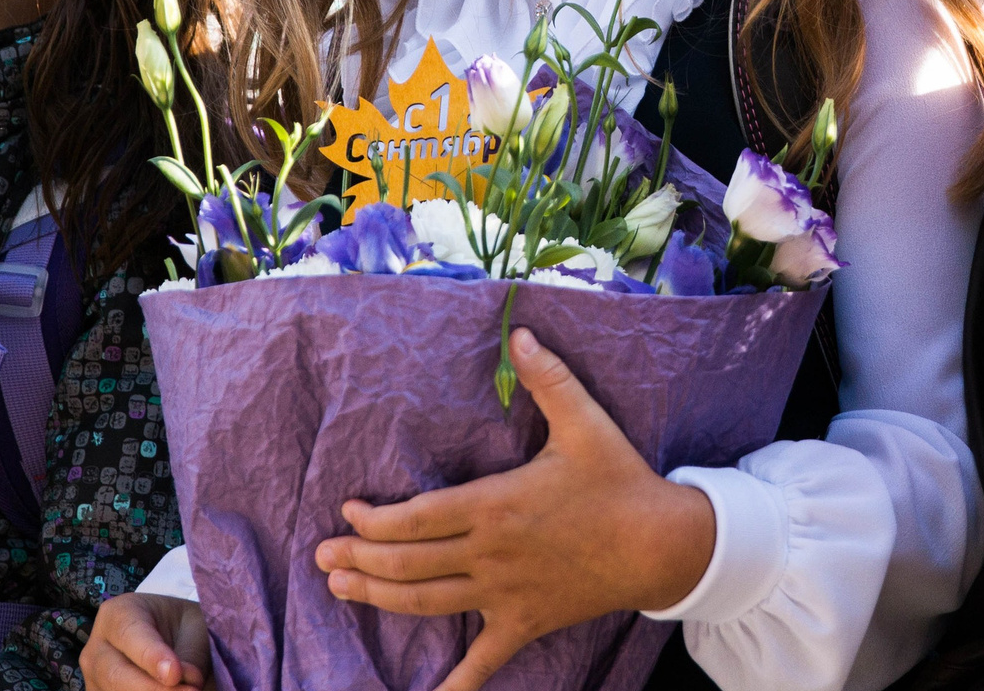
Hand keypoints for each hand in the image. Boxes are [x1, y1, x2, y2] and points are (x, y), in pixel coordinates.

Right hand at [80, 592, 208, 688]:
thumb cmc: (183, 627)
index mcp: (117, 614)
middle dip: (153, 689)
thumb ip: (190, 656)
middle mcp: (97, 648)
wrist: (174, 639)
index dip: (151, 657)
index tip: (174, 674)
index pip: (129, 635)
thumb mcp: (195, 628)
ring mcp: (93, 678)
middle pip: (115, 674)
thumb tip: (188, 682)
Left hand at [314, 328, 716, 690]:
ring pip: (425, 603)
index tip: (348, 510)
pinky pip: (482, 661)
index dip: (372, 520)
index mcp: (494, 505)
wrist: (662, 545)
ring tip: (339, 591)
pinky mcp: (523, 622)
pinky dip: (452, 685)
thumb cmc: (618, 481)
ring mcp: (503, 594)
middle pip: (406, 565)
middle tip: (321, 557)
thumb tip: (519, 329)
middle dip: (357, 560)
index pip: (414, 519)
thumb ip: (547, 377)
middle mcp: (489, 554)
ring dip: (376, 599)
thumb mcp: (584, 421)